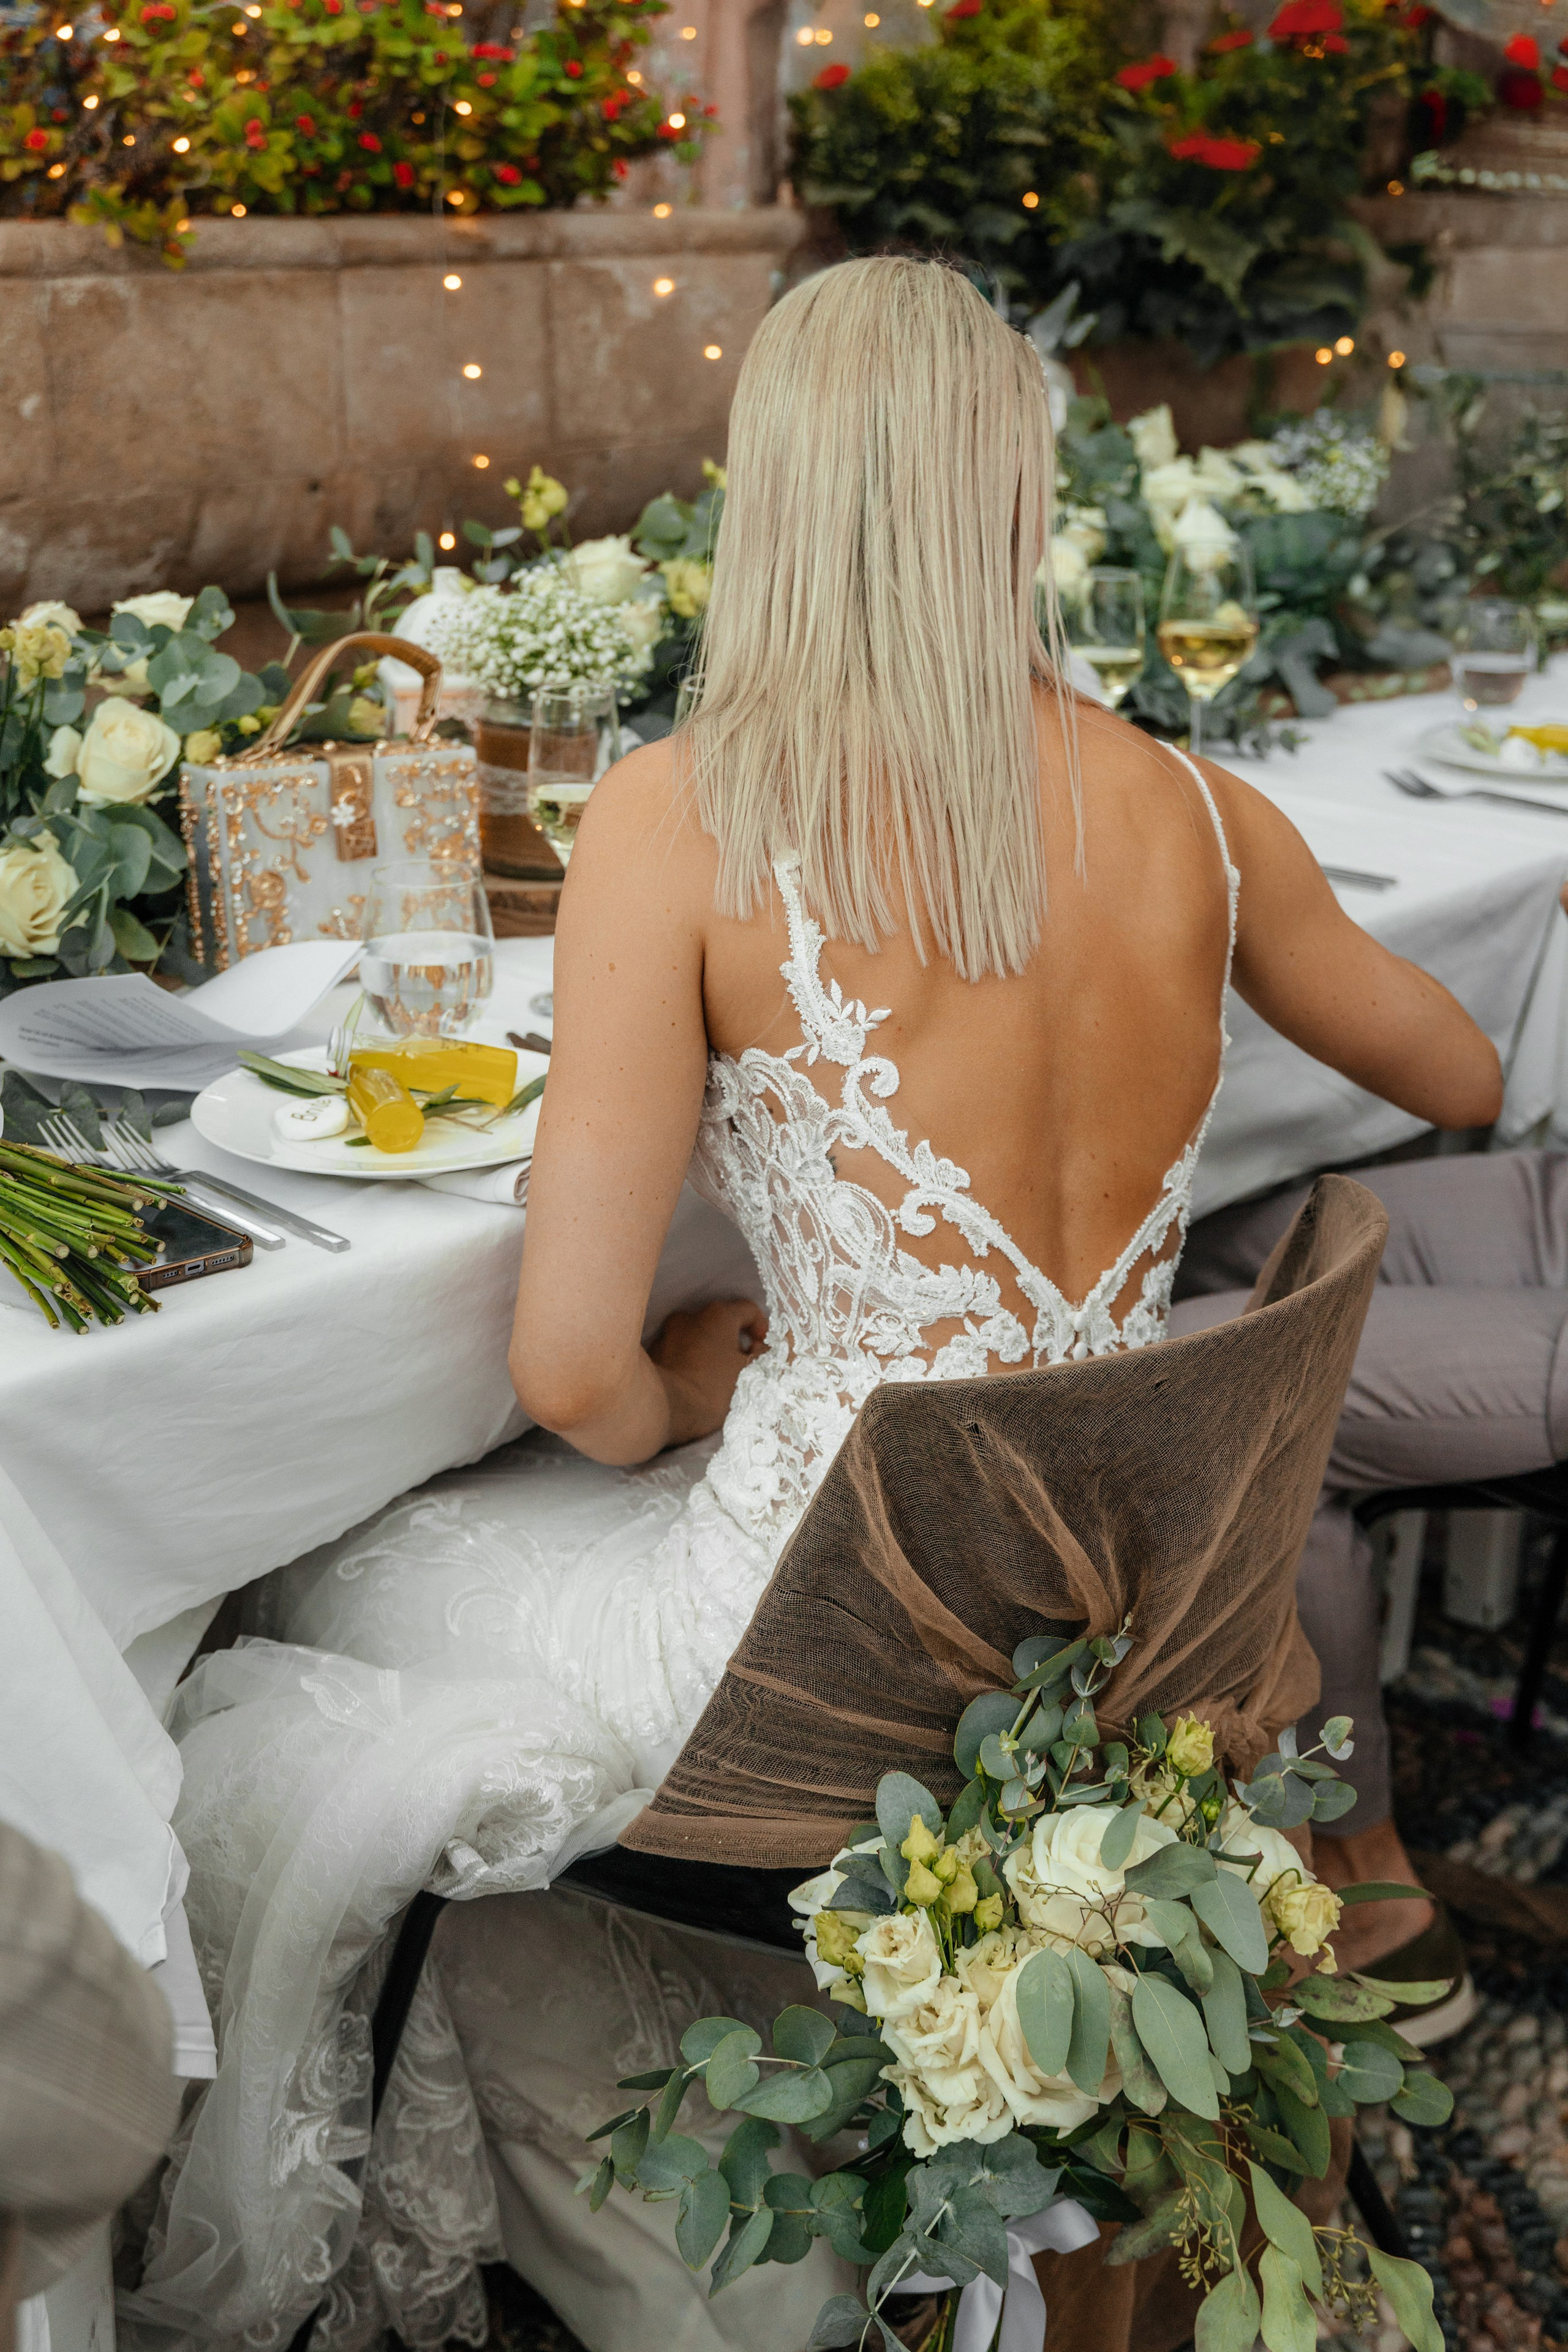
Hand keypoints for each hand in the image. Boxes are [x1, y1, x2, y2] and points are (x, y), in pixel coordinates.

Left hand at [650, 1297, 768, 1446]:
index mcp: (718, 1316)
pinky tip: (693, 1379)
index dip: (760, 1326)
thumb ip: (757, 1356)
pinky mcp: (652, 1351)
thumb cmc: (712, 1388)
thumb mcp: (746, 1374)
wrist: (662, 1407)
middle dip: (732, 1339)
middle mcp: (690, 1316)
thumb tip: (759, 1348)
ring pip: (696, 1334)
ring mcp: (668, 1332)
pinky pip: (678, 1349)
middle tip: (740, 1363)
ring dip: (708, 1347)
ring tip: (714, 1373)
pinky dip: (689, 1358)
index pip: (747, 1309)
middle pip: (719, 1321)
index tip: (762, 1346)